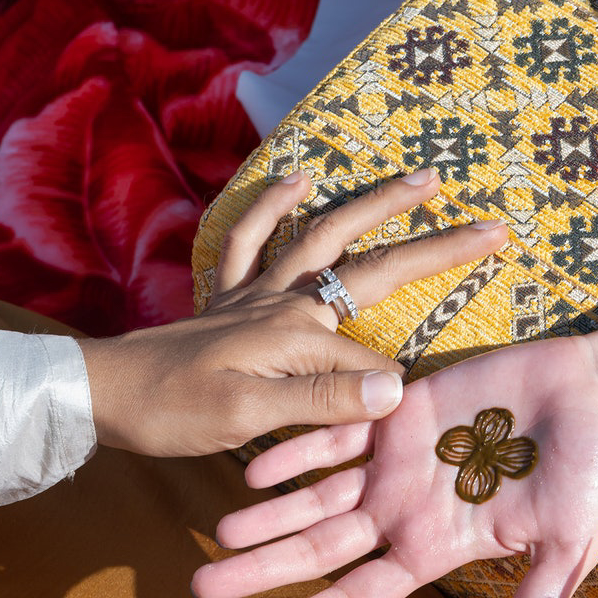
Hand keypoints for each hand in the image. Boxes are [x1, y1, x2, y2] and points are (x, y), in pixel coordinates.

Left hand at [78, 170, 505, 456]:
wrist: (105, 396)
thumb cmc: (175, 413)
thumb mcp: (250, 418)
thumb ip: (324, 400)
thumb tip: (398, 388)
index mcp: (296, 335)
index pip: (373, 363)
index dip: (402, 388)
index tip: (431, 411)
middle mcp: (284, 302)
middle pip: (372, 266)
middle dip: (436, 246)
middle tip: (492, 225)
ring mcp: (255, 294)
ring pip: (324, 236)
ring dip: (374, 205)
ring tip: (421, 180)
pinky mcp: (227, 297)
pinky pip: (254, 238)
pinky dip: (275, 205)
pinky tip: (299, 178)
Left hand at [193, 335, 597, 597]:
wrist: (595, 393)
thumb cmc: (589, 473)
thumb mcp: (565, 550)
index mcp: (434, 549)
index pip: (356, 596)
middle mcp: (402, 511)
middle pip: (317, 551)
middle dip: (261, 571)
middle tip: (199, 591)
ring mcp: (395, 463)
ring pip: (313, 495)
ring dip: (265, 515)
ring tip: (216, 536)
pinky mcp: (396, 411)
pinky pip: (333, 433)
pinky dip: (293, 450)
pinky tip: (251, 469)